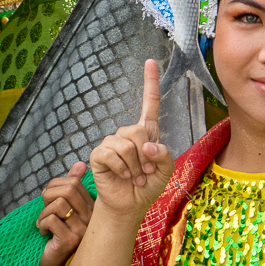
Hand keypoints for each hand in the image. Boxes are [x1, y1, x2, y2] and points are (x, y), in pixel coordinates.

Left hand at [33, 161, 93, 265]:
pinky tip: (43, 232)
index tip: (48, 198)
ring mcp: (83, 230)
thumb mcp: (61, 206)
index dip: (54, 185)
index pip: (73, 182)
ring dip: (44, 212)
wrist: (52, 260)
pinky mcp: (71, 240)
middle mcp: (91, 218)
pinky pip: (52, 220)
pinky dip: (41, 223)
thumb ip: (70, 186)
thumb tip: (81, 163)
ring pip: (59, 204)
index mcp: (90, 207)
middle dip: (48, 195)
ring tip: (44, 223)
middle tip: (44, 209)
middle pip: (68, 190)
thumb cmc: (55, 231)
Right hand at [88, 59, 175, 219]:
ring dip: (135, 166)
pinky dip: (121, 169)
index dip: (150, 82)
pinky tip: (122, 176)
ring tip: (134, 176)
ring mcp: (112, 142)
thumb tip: (146, 145)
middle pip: (138, 130)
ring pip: (126, 144)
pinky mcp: (99, 154)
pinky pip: (112, 154)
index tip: (150, 61)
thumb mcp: (165, 171)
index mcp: (146, 133)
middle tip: (145, 171)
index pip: (149, 103)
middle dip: (145, 156)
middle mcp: (127, 134)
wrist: (129, 204)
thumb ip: (163, 156)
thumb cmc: (147, 186)